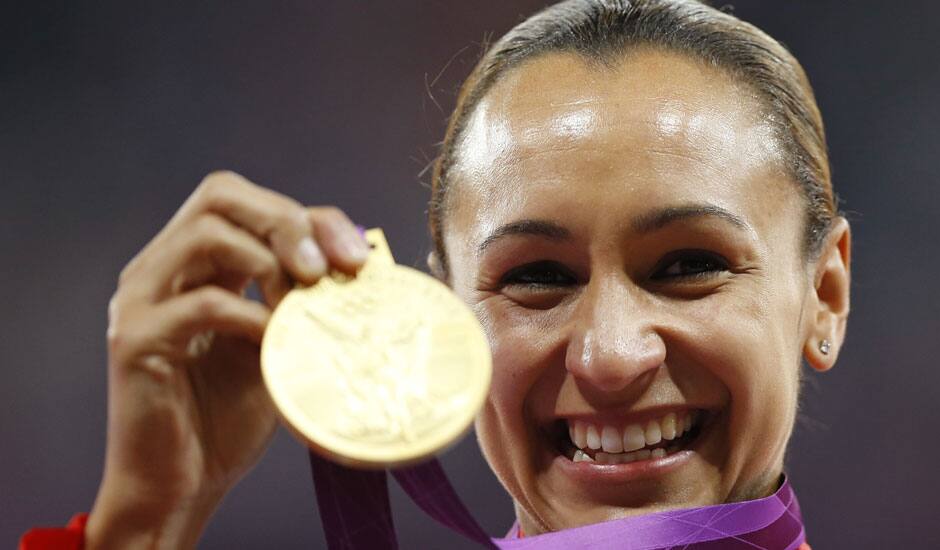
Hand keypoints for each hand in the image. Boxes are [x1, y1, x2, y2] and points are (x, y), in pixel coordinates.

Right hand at [85, 171, 369, 548]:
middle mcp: (162, 268)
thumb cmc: (229, 414)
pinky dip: (250, 315)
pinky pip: (200, 303)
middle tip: (326, 267)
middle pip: (220, 194)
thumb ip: (301, 298)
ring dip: (269, 260)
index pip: (249, 202)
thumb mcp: (278, 343)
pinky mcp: (134, 340)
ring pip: (205, 234)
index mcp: (196, 263)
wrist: (183, 483)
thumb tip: (363, 257)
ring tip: (299, 302)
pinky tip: (274, 341)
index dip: (309, 217)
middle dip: (286, 220)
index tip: (356, 256)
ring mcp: (142, 299)